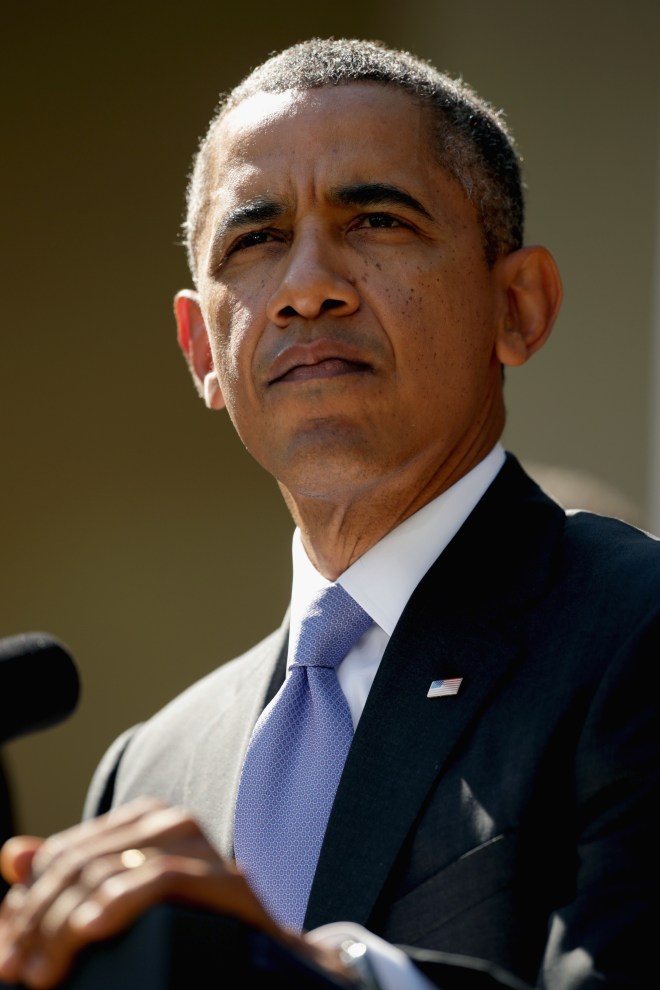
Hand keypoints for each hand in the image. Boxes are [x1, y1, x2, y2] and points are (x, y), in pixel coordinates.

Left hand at [0, 797, 348, 988]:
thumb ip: (67, 883)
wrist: (267, 965)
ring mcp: (202, 848)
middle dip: (38, 920)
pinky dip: (118, 902)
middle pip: (80, 862)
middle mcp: (171, 822)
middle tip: (19, 971)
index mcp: (143, 822)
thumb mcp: (117, 910)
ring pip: (110, 870)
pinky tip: (89, 930)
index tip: (8, 955)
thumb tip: (12, 855)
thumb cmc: (187, 936)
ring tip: (44, 971)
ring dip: (63, 925)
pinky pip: (161, 878)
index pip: (64, 851)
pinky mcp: (227, 881)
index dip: (29, 902)